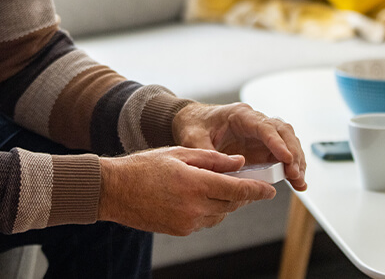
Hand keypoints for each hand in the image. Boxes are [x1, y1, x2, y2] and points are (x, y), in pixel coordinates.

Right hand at [98, 147, 275, 235]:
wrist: (114, 191)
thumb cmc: (143, 167)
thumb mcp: (179, 154)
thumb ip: (212, 159)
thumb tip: (238, 162)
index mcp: (196, 184)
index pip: (237, 189)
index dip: (257, 190)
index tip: (270, 190)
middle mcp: (195, 207)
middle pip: (232, 203)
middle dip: (243, 194)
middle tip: (249, 184)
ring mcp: (188, 222)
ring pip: (220, 214)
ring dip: (226, 202)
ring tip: (221, 188)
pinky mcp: (181, 231)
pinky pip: (205, 221)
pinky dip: (210, 211)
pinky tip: (201, 198)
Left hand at [172, 103, 306, 190]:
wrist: (192, 123)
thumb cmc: (194, 126)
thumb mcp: (193, 139)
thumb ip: (206, 153)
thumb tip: (224, 171)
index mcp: (240, 115)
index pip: (264, 127)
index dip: (277, 142)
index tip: (286, 158)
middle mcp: (255, 122)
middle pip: (283, 132)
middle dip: (292, 153)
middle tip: (295, 174)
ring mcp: (261, 135)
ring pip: (288, 142)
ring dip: (296, 161)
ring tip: (299, 182)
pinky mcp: (262, 147)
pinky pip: (282, 155)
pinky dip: (291, 167)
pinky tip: (296, 182)